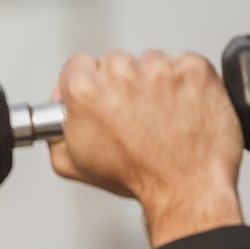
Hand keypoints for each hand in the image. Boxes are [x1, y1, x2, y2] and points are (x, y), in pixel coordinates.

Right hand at [48, 49, 243, 247]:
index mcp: (84, 89)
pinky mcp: (194, 69)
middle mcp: (121, 72)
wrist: (186, 186)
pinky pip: (185, 66)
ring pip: (151, 63)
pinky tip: (181, 110)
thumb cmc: (135, 177)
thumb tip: (59, 122)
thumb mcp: (71, 165)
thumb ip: (55, 134)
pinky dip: (184, 85)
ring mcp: (160, 68)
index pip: (77, 65)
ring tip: (160, 116)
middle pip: (115, 63)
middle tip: (131, 114)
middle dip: (121, 84)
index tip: (96, 96)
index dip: (86, 83)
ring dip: (153, 83)